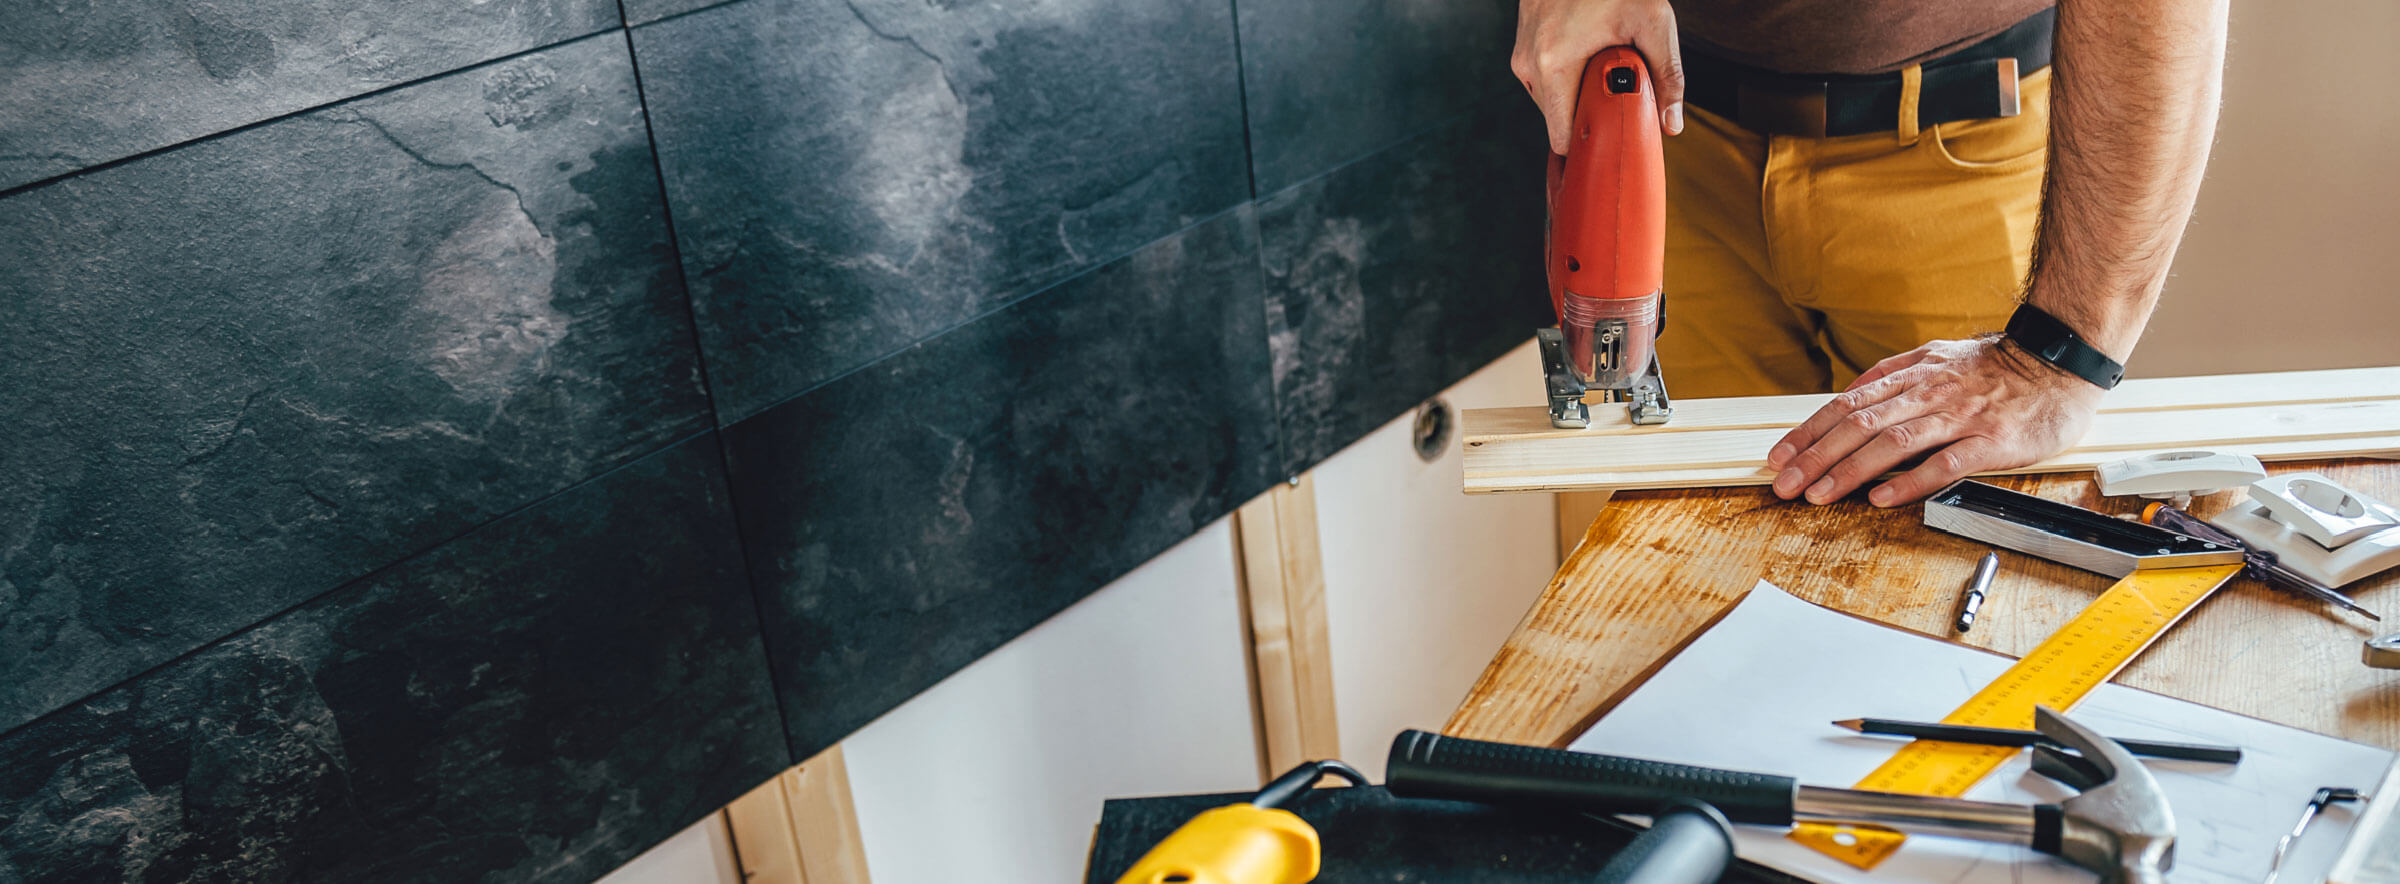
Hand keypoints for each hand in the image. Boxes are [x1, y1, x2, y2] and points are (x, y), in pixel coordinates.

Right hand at [1512, 0, 1685, 154]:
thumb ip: (1667, 76)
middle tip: (1617, 91)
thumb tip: (1671, 124)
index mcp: (1554, 65)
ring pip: (1550, 98)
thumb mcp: (1653, 22)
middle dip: (1588, 112)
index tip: (1609, 142)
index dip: (1589, 144)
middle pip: (1558, 118)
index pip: (1561, 136)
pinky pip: (1543, 75)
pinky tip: (1588, 51)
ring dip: (1577, 91)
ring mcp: (1521, 52)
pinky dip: (1567, 73)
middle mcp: (1529, 62)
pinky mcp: (1521, 42)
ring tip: (1603, 65)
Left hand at [1764, 338, 2106, 506]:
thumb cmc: (1997, 368)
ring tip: (1818, 494)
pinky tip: (1881, 497)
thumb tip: (1850, 395)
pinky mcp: (1991, 441)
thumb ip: (1894, 377)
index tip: (1778, 456)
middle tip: (1784, 484)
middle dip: (1815, 457)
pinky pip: (1944, 463)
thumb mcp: (1937, 358)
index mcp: (1912, 374)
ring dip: (1849, 471)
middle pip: (1859, 424)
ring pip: (1892, 443)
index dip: (1808, 431)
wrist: (2061, 364)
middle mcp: (1928, 393)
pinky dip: (1909, 481)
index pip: (1846, 404)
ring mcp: (1959, 417)